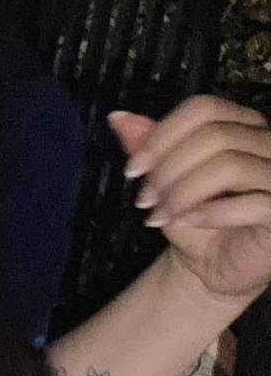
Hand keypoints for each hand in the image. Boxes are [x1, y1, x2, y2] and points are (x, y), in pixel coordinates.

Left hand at [109, 94, 270, 305]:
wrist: (214, 266)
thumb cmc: (196, 220)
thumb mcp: (164, 181)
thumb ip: (147, 147)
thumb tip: (119, 118)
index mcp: (243, 125)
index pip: (204, 109)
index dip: (162, 136)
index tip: (133, 169)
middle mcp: (269, 143)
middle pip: (214, 136)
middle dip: (168, 170)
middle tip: (146, 199)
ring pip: (229, 166)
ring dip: (184, 193)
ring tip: (161, 214)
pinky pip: (251, 203)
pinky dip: (210, 213)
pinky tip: (188, 222)